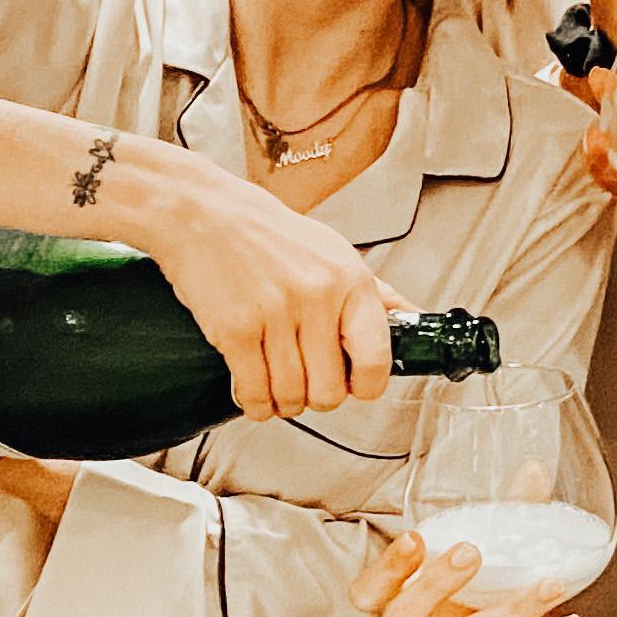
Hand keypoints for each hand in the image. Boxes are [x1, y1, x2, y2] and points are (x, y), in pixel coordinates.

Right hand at [140, 152, 403, 415]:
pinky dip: (255, 404)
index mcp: (350, 281)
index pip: (376, 360)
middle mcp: (317, 298)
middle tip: (308, 386)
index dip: (366, 386)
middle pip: (330, 390)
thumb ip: (376, 292)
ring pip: (291, 396)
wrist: (202, 212)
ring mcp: (274, 315)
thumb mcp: (335, 252)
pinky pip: (253, 391)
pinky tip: (254, 393)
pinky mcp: (234, 330)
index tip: (355, 386)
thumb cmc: (269, 234)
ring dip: (284, 404)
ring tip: (279, 389)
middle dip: (318, 398)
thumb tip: (414, 319)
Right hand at [350, 531, 579, 616]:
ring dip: (512, 608)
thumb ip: (511, 526)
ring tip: (552, 581)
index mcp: (426, 612)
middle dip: (432, 583)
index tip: (414, 538)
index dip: (384, 571)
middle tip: (469, 553)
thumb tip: (532, 471)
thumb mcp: (500, 584)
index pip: (374, 596)